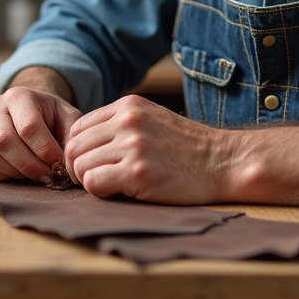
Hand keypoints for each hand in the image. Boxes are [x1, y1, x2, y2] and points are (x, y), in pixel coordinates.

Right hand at [0, 84, 80, 183]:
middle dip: (29, 165)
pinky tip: (18, 173)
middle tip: (48, 176)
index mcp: (19, 96)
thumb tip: (67, 165)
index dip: (45, 150)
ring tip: (35, 173)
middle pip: (4, 141)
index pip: (28, 126)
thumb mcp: (68, 118)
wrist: (30, 111)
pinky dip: (0, 176)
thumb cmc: (51, 117)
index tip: (59, 164)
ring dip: (15, 172)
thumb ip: (72, 137)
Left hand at [63, 95, 234, 203]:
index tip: (91, 164)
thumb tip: (84, 143)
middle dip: (77, 168)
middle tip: (94, 181)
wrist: (224, 161)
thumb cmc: (188, 148)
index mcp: (128, 105)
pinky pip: (94, 182)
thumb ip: (121, 123)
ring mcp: (133, 146)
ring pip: (81, 166)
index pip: (77, 127)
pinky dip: (99, 191)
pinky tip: (119, 192)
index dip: (78, 150)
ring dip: (89, 181)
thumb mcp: (153, 118)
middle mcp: (127, 121)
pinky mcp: (138, 172)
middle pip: (73, 147)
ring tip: (111, 186)